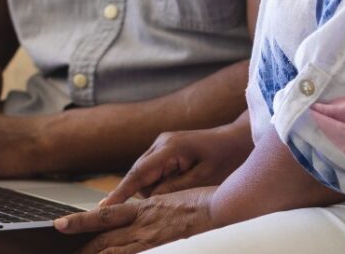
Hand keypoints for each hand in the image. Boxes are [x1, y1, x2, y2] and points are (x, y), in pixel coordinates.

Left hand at [57, 188, 218, 253]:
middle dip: (81, 243)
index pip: (105, 215)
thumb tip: (139, 217)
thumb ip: (155, 213)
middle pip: (102, 234)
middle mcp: (142, 221)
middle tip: (62, 249)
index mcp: (144, 208)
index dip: (82, 221)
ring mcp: (150, 235)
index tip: (62, 224)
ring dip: (93, 253)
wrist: (223, 204)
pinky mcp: (160, 244)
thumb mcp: (174, 203)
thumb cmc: (205, 203)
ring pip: (112, 247)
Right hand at [99, 126, 251, 206]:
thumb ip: (176, 189)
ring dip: (157, 187)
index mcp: (170, 147)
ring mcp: (162, 144)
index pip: (139, 173)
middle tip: (168, 201)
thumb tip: (152, 201)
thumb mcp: (204, 178)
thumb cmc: (226, 157)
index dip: (121, 191)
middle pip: (138, 175)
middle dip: (146, 192)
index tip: (106, 206)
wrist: (238, 138)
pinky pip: (154, 170)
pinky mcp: (166, 149)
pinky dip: (162, 181)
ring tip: (186, 185)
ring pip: (145, 175)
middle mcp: (161, 143)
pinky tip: (181, 182)